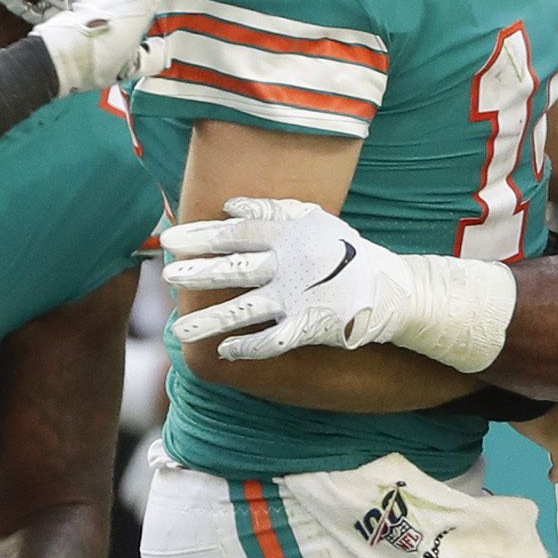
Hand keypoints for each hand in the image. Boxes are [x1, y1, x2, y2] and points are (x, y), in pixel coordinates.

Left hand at [165, 197, 515, 372]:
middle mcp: (289, 266)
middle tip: (168, 274)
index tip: (170, 238)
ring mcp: (298, 299)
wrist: (389, 288)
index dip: (202, 235)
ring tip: (180, 327)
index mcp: (289, 235)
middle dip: (197, 271)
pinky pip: (272, 342)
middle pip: (234, 268)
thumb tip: (228, 205)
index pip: (236, 233)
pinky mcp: (309, 328)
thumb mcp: (315, 216)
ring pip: (245, 309)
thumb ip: (272, 208)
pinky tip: (224, 352)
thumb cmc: (345, 250)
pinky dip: (248, 348)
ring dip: (211, 319)